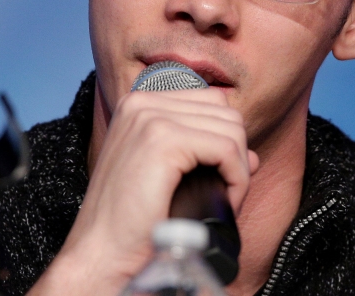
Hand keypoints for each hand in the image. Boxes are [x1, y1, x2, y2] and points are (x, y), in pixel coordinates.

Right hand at [28, 88, 258, 294]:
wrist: (102, 253)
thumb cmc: (130, 222)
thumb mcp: (166, 176)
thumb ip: (204, 154)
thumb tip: (252, 156)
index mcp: (137, 104)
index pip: (210, 101)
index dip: (225, 140)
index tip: (219, 178)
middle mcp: (141, 102)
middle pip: (224, 111)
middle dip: (236, 154)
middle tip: (226, 192)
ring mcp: (150, 118)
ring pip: (231, 128)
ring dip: (238, 169)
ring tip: (224, 199)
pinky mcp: (163, 140)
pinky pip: (227, 149)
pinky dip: (237, 179)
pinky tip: (226, 201)